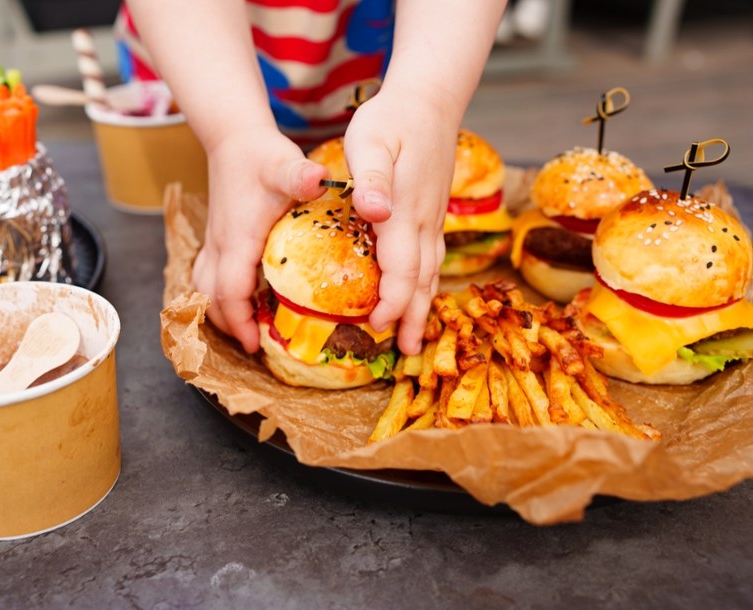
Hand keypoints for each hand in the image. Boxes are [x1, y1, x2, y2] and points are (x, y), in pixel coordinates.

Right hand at [193, 127, 327, 352]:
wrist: (233, 136)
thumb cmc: (260, 154)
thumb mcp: (284, 165)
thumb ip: (301, 175)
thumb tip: (320, 179)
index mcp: (236, 241)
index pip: (229, 293)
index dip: (240, 323)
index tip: (256, 345)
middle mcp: (219, 247)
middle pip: (210, 300)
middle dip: (229, 327)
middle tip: (257, 344)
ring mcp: (214, 243)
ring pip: (203, 290)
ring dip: (220, 312)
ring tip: (246, 328)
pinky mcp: (216, 239)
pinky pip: (207, 277)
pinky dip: (218, 295)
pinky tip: (241, 299)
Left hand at [343, 88, 454, 354]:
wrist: (430, 98)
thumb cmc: (391, 119)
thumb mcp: (369, 140)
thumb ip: (370, 178)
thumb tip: (374, 211)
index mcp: (404, 212)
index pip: (402, 268)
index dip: (392, 301)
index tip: (378, 325)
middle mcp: (423, 222)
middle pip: (422, 280)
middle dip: (412, 317)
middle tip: (406, 352)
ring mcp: (431, 218)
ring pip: (431, 272)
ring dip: (423, 306)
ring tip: (416, 337)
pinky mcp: (431, 212)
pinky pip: (432, 258)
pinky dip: (427, 284)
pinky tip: (421, 293)